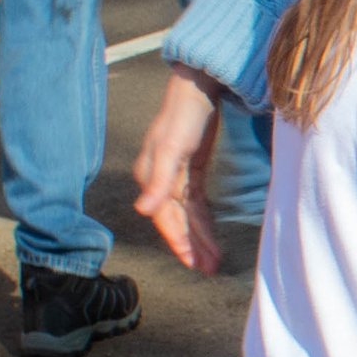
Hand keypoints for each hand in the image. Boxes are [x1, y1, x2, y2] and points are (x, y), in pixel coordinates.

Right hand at [134, 67, 225, 274]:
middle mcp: (159, 180)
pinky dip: (203, 220)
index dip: (178, 241)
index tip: (192, 263)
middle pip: (177, 220)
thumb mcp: (171, 148)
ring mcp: (174, 176)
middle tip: (209, 268)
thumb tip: (142, 211)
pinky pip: (195, 203)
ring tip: (213, 261)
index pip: (164, 217)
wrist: (197, 87)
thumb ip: (158, 181)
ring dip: (199, 237)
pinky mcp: (189, 171)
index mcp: (151, 176)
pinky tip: (211, 236)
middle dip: (192, 245)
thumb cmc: (182, 116)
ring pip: (187, 215)